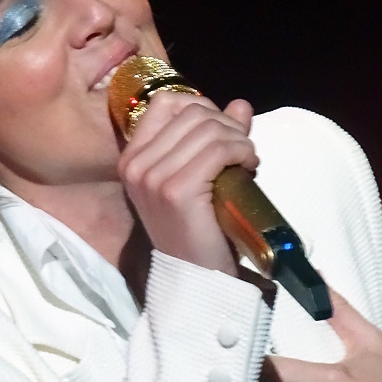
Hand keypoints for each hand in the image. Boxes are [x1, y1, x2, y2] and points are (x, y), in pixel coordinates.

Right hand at [118, 90, 256, 275]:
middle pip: (191, 112)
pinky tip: (250, 166)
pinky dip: (242, 151)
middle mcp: (135, 165)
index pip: (164, 103)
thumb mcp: (200, 176)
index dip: (201, 107)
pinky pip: (218, 150)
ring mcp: (152, 178)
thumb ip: (216, 138)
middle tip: (242, 151)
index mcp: (131, 158)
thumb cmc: (198, 230)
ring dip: (238, 139)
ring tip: (247, 161)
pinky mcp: (176, 190)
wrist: (197, 278)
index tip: (222, 132)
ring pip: (208, 128)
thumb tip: (240, 105)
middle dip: (226, 125)